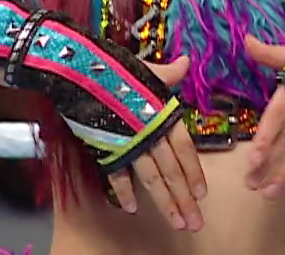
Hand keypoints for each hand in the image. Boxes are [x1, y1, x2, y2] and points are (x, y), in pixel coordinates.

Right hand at [107, 55, 207, 229]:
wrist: (82, 72)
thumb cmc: (118, 69)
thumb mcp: (148, 70)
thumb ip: (169, 74)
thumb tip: (186, 62)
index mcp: (164, 116)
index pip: (185, 150)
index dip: (194, 172)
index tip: (202, 194)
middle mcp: (150, 134)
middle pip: (172, 171)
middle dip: (185, 198)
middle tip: (195, 222)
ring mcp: (129, 144)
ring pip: (152, 178)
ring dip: (165, 202)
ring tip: (176, 221)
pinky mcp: (107, 148)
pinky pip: (117, 175)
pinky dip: (124, 191)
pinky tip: (132, 208)